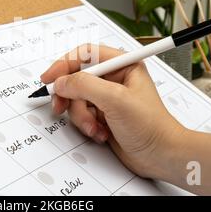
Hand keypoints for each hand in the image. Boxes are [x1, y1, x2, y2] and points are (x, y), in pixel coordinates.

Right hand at [41, 44, 185, 177]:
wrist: (160, 156)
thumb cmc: (151, 126)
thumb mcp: (116, 100)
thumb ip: (85, 86)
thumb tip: (61, 82)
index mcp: (122, 65)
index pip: (85, 55)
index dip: (64, 64)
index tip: (50, 78)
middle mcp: (113, 78)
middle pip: (76, 77)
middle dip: (69, 95)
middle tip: (60, 106)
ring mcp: (106, 97)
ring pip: (76, 99)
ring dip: (81, 116)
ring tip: (94, 127)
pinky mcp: (102, 114)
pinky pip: (81, 114)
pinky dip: (86, 125)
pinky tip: (100, 133)